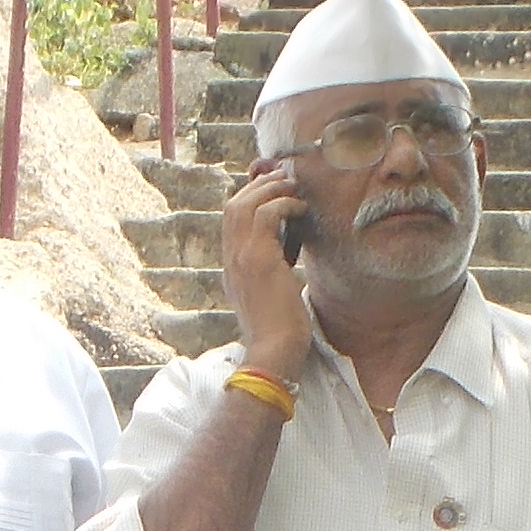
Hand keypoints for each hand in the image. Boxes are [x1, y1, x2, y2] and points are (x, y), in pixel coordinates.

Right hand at [214, 161, 315, 385]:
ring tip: (294, 190)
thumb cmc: (279, 329)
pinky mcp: (258, 259)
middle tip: (284, 179)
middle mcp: (230, 258)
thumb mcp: (269, 294)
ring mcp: (240, 257)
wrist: (274, 351)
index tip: (273, 190)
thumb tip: (285, 253)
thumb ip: (270, 270)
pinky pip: (267, 215)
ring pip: (246, 203)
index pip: (231, 220)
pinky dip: (284, 205)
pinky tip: (301, 210)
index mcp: (231, 266)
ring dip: (272, 190)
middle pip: (233, 205)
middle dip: (259, 186)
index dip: (250, 197)